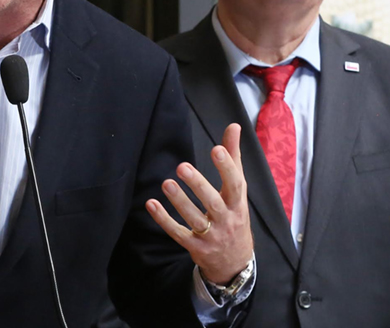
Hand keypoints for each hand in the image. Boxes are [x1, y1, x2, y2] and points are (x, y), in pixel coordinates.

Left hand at [146, 123, 252, 283]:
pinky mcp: (195, 247)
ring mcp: (211, 236)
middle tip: (181, 166)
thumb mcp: (238, 190)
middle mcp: (226, 220)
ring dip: (180, 202)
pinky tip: (151, 204)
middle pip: (213, 203)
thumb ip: (233, 158)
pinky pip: (178, 234)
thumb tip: (233, 126)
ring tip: (166, 183)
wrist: (235, 261)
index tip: (216, 149)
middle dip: (198, 185)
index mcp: (238, 204)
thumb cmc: (234, 216)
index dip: (227, 168)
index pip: (236, 184)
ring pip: (195, 219)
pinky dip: (164, 220)